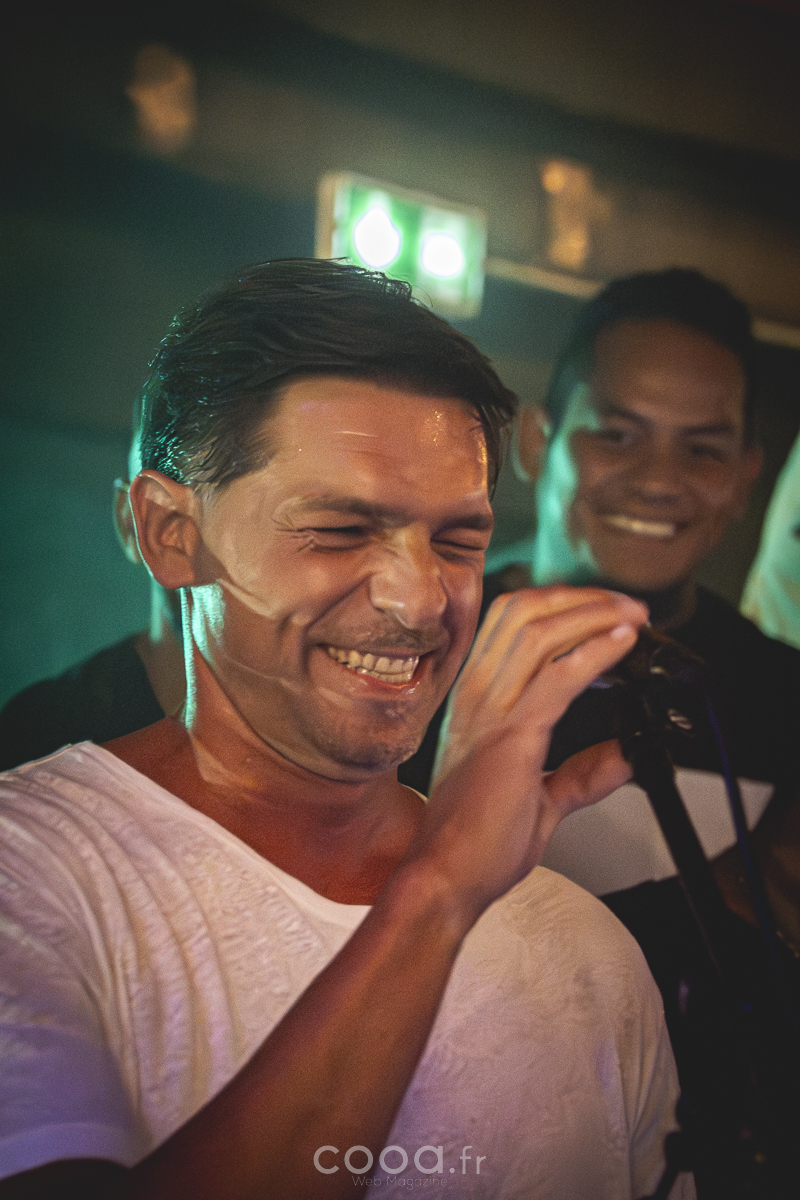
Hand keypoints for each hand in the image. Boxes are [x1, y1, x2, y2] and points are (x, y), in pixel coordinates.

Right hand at [407, 586, 647, 918]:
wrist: (447, 878)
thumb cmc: (474, 843)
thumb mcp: (542, 798)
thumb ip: (582, 773)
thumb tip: (625, 756)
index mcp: (476, 700)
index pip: (512, 624)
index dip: (561, 606)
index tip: (605, 613)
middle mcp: (476, 695)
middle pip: (523, 611)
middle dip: (580, 598)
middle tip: (627, 607)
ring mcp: (488, 711)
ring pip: (538, 630)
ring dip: (592, 615)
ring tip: (631, 617)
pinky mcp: (510, 736)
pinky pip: (556, 677)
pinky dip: (595, 652)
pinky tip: (622, 644)